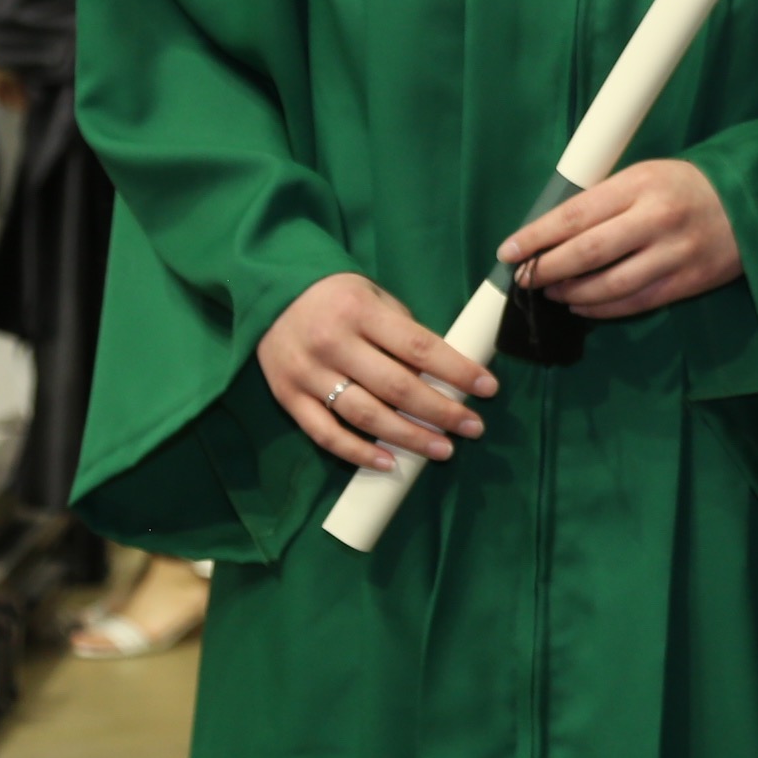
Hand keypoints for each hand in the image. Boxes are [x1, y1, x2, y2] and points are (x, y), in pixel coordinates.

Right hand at [259, 270, 497, 469]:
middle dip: (441, 411)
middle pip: (396, 387)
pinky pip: (325, 434)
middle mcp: (333, 343)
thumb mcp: (373, 296)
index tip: (488, 388)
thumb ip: (402, 330)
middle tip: (473, 428)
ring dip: (408, 437)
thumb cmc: (335, 296)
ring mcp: (308, 374)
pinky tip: (389, 463)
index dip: (457, 370)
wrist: (269, 294)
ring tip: (443, 450)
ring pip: (365, 416)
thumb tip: (440, 373)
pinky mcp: (288, 397)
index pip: (419, 346)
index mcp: (360, 312)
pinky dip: (358, 453)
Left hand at [500, 158, 739, 317]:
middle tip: (525, 278)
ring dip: (572, 293)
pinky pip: (635, 302)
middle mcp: (655, 218)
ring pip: (609, 285)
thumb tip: (552, 232)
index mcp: (640, 183)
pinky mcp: (688, 282)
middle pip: (586, 252)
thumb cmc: (687, 187)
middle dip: (547, 269)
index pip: (574, 214)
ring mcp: (674, 253)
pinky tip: (583, 305)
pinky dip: (602, 308)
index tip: (508, 251)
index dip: (536, 236)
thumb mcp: (646, 176)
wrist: (752, 204)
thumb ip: (605, 200)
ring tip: (553, 292)